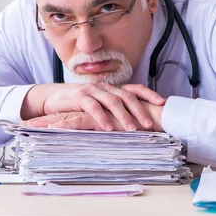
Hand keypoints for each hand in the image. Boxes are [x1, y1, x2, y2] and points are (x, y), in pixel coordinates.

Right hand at [22, 101, 164, 131]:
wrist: (53, 98)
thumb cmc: (78, 105)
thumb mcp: (99, 105)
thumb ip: (114, 110)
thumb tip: (137, 122)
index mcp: (111, 88)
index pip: (134, 88)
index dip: (149, 94)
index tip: (162, 103)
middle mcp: (104, 87)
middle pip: (126, 95)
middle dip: (140, 109)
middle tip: (149, 124)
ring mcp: (92, 90)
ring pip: (112, 100)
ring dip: (124, 115)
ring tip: (133, 129)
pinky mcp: (79, 97)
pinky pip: (93, 107)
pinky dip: (102, 118)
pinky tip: (108, 128)